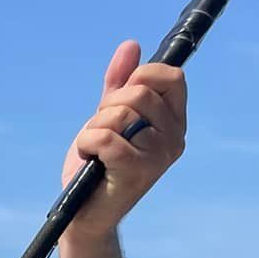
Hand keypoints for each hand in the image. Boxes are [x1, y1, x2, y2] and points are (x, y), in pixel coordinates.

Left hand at [60, 40, 185, 239]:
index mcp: (175, 122)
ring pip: (119, 114)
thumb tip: (131, 45)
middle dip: (108, 106)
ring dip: (94, 128)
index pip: (173, 77)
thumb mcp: (109, 116)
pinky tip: (88, 157)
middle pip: (139, 92)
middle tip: (101, 131)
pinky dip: (87, 142)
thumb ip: (120, 82)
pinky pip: (106, 137)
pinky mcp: (137, 172)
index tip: (122, 95)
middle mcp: (175, 138)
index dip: (143, 75)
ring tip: (95, 150)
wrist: (83, 213)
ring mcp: (159, 156)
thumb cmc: (98, 165)